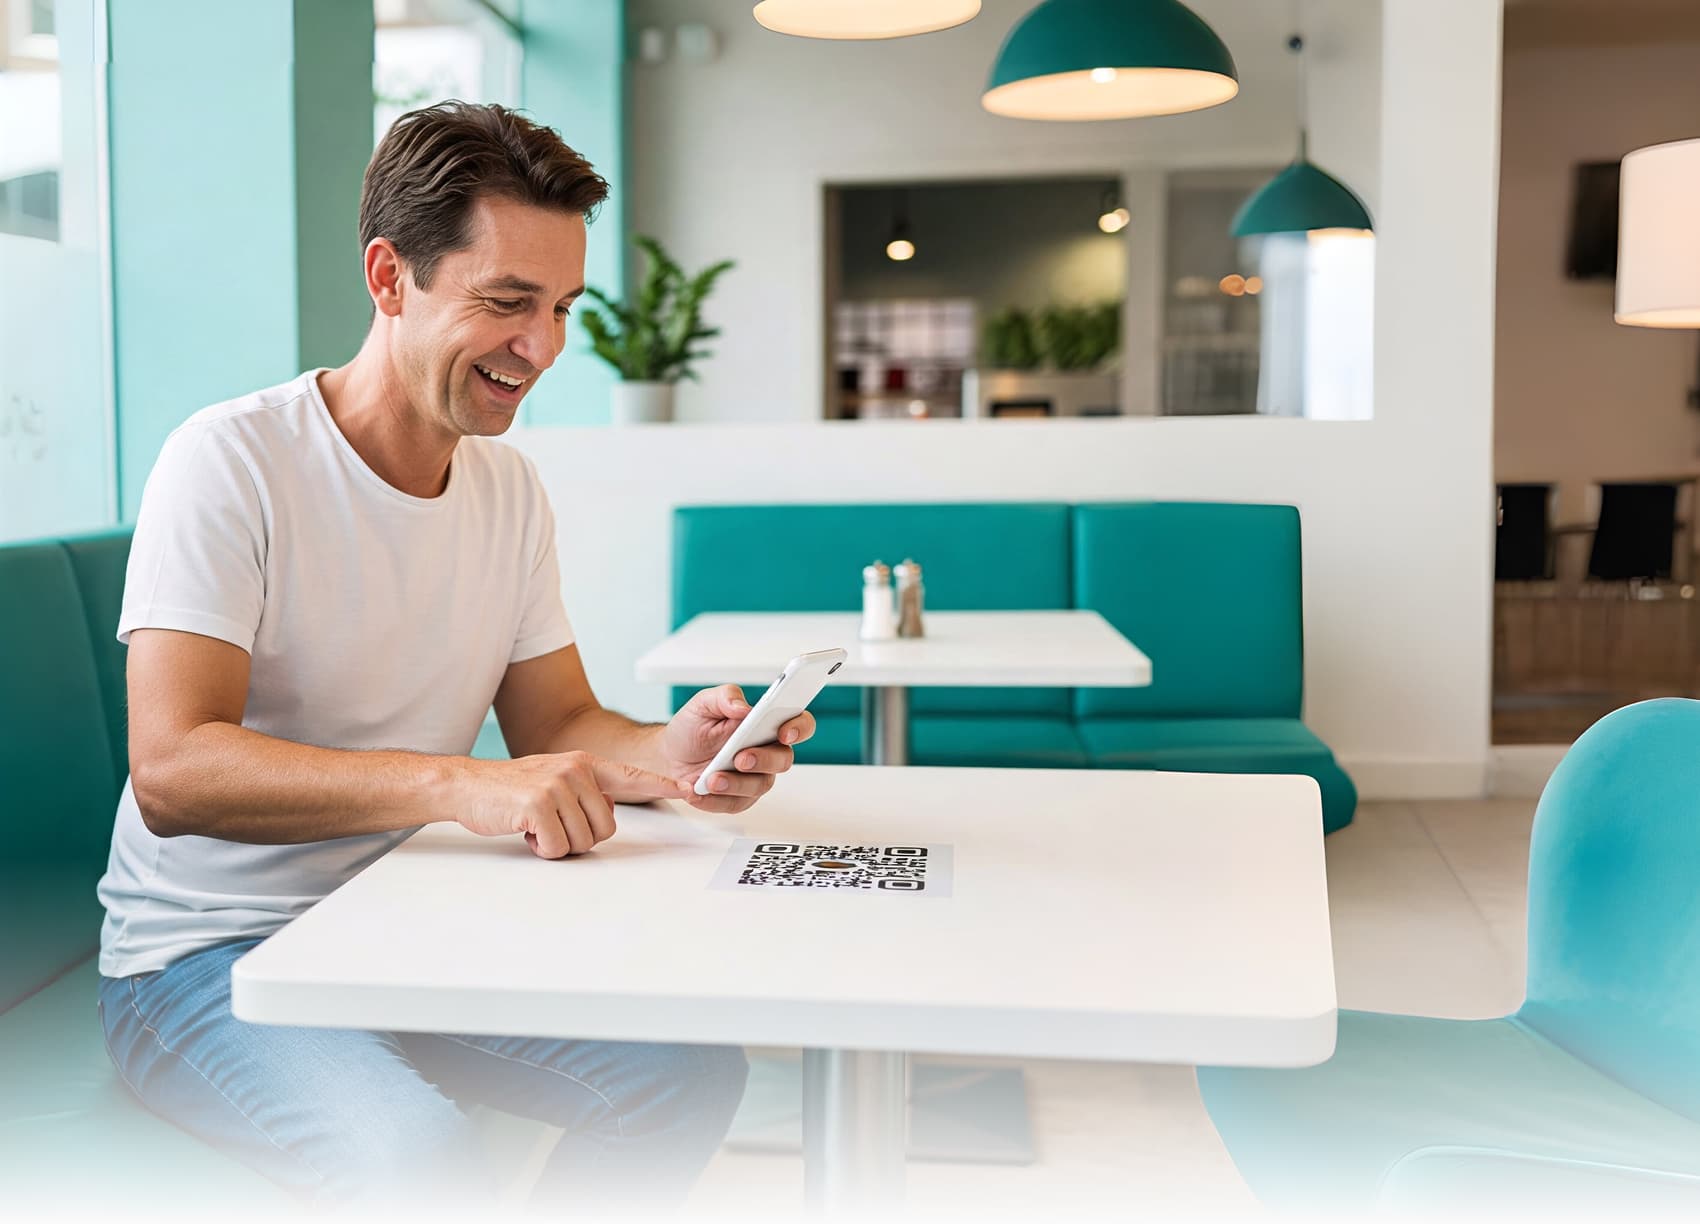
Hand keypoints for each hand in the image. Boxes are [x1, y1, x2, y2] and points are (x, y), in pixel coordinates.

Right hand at [452, 751, 689, 858]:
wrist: (468, 785)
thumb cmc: (512, 790)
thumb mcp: (556, 780)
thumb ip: (586, 791)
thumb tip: (607, 811)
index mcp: (585, 764)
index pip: (632, 777)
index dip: (663, 785)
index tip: (692, 788)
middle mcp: (576, 770)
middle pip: (605, 828)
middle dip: (579, 837)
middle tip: (551, 825)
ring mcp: (558, 785)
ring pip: (582, 841)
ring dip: (557, 844)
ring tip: (536, 825)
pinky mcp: (539, 804)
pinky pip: (556, 847)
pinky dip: (540, 849)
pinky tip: (525, 830)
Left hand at [658, 684, 816, 813]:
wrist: (670, 755)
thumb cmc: (693, 728)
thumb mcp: (703, 704)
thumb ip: (725, 697)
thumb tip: (743, 706)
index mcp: (766, 723)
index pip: (799, 723)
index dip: (799, 728)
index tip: (784, 732)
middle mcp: (767, 750)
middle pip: (783, 759)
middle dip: (763, 760)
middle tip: (740, 758)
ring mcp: (756, 776)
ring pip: (760, 785)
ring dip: (735, 784)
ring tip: (709, 779)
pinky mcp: (740, 798)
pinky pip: (736, 804)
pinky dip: (715, 800)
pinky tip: (698, 792)